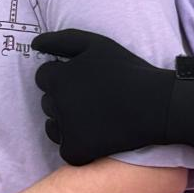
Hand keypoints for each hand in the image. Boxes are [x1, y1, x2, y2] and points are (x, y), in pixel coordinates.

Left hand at [31, 29, 193, 165]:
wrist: (158, 107)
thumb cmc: (128, 71)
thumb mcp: (97, 44)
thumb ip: (63, 40)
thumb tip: (35, 43)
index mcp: (58, 78)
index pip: (44, 76)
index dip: (64, 76)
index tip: (87, 80)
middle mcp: (56, 104)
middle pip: (48, 101)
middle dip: (65, 98)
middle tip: (95, 98)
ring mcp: (65, 130)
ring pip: (53, 125)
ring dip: (67, 121)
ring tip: (97, 116)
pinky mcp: (75, 152)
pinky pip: (66, 147)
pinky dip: (78, 144)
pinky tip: (99, 134)